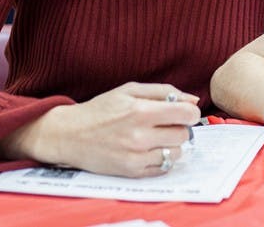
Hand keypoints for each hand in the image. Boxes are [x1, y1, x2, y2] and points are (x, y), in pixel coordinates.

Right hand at [3, 82, 200, 177]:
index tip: (182, 112)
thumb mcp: (130, 90)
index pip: (187, 115)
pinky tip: (148, 149)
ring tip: (155, 137)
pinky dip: (161, 158)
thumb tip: (193, 100)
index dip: (189, 112)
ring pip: (177, 153)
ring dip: (171, 144)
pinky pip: (164, 167)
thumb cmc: (101, 109)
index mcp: (140, 111)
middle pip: (184, 134)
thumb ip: (164, 92)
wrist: (70, 135)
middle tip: (164, 124)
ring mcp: (136, 156)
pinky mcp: (132, 172)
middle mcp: (139, 136)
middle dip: (179, 127)